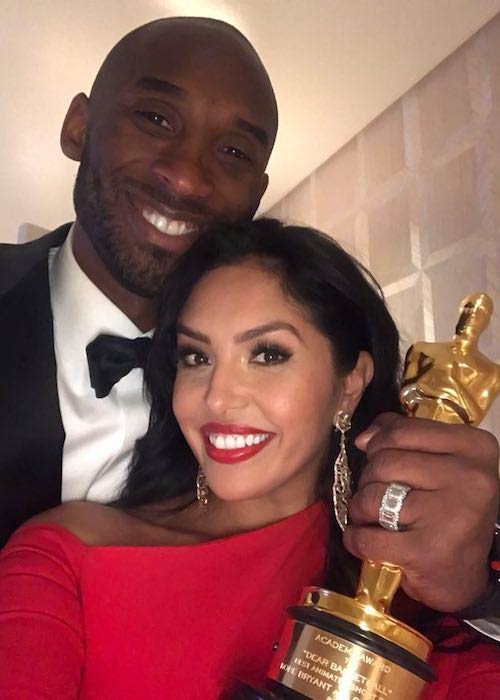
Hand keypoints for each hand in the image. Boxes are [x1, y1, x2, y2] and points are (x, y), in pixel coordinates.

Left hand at [344, 412, 499, 611]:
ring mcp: (448, 515)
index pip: (403, 430)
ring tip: (372, 517)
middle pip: (384, 461)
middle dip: (368, 478)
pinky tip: (364, 539)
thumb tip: (364, 437)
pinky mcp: (425, 551)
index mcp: (475, 448)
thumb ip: (406, 438)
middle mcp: (469, 478)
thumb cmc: (449, 511)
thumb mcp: (442, 464)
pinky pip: (367, 536)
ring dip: (360, 508)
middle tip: (376, 493)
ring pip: (372, 495)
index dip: (378, 442)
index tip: (376, 455)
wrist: (465, 574)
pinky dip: (355, 539)